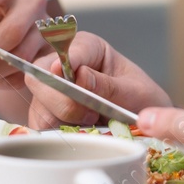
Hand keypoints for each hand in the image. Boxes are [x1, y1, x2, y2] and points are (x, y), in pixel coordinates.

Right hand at [22, 32, 170, 128]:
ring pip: (39, 105)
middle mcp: (63, 65)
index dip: (63, 61)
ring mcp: (52, 91)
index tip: (65, 72)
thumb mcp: (135, 92)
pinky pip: (40, 126)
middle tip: (91, 113)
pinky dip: (57, 134)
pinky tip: (79, 133)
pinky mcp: (48, 115)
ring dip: (62, 120)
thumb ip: (109, 85)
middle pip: (40, 77)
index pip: (66, 48)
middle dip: (63, 100)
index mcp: (88, 48)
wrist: (145, 124)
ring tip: (91, 124)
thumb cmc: (142, 100)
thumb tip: (80, 76)